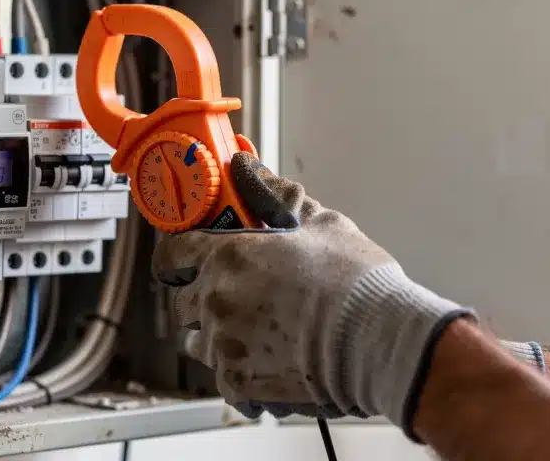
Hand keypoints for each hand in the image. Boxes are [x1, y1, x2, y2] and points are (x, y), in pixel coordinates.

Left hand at [152, 152, 473, 434]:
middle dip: (200, 298)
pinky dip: (239, 374)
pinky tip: (268, 364)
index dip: (175, 257)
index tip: (183, 261)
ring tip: (255, 334)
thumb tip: (246, 167)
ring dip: (217, 336)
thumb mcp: (317, 222)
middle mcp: (216, 298)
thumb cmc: (353, 280)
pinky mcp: (238, 382)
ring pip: (199, 341)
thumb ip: (273, 194)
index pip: (172, 254)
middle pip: (182, 301)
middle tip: (234, 298)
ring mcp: (224, 343)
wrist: (377, 340)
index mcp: (228, 256)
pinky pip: (223, 379)